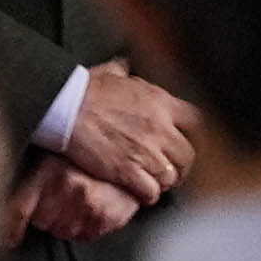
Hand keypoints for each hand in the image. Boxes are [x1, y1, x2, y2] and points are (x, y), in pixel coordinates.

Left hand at [9, 162, 142, 245]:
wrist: (130, 155)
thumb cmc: (89, 158)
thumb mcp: (53, 158)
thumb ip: (29, 183)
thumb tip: (9, 215)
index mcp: (50, 170)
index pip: (18, 210)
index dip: (12, 228)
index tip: (11, 238)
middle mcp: (70, 186)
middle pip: (42, 222)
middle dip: (47, 215)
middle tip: (59, 201)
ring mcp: (91, 203)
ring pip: (64, 231)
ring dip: (67, 223)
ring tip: (78, 204)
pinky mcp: (109, 217)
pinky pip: (86, 236)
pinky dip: (87, 228)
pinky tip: (93, 210)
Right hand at [60, 64, 201, 207]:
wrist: (65, 108)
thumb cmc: (84, 90)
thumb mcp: (112, 74)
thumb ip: (125, 72)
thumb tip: (123, 66)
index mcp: (162, 103)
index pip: (195, 124)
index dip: (191, 137)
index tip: (183, 144)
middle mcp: (161, 128)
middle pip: (187, 155)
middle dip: (181, 166)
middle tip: (172, 171)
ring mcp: (147, 151)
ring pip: (171, 176)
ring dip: (164, 182)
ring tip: (155, 184)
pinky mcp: (128, 170)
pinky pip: (150, 190)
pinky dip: (148, 195)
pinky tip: (141, 193)